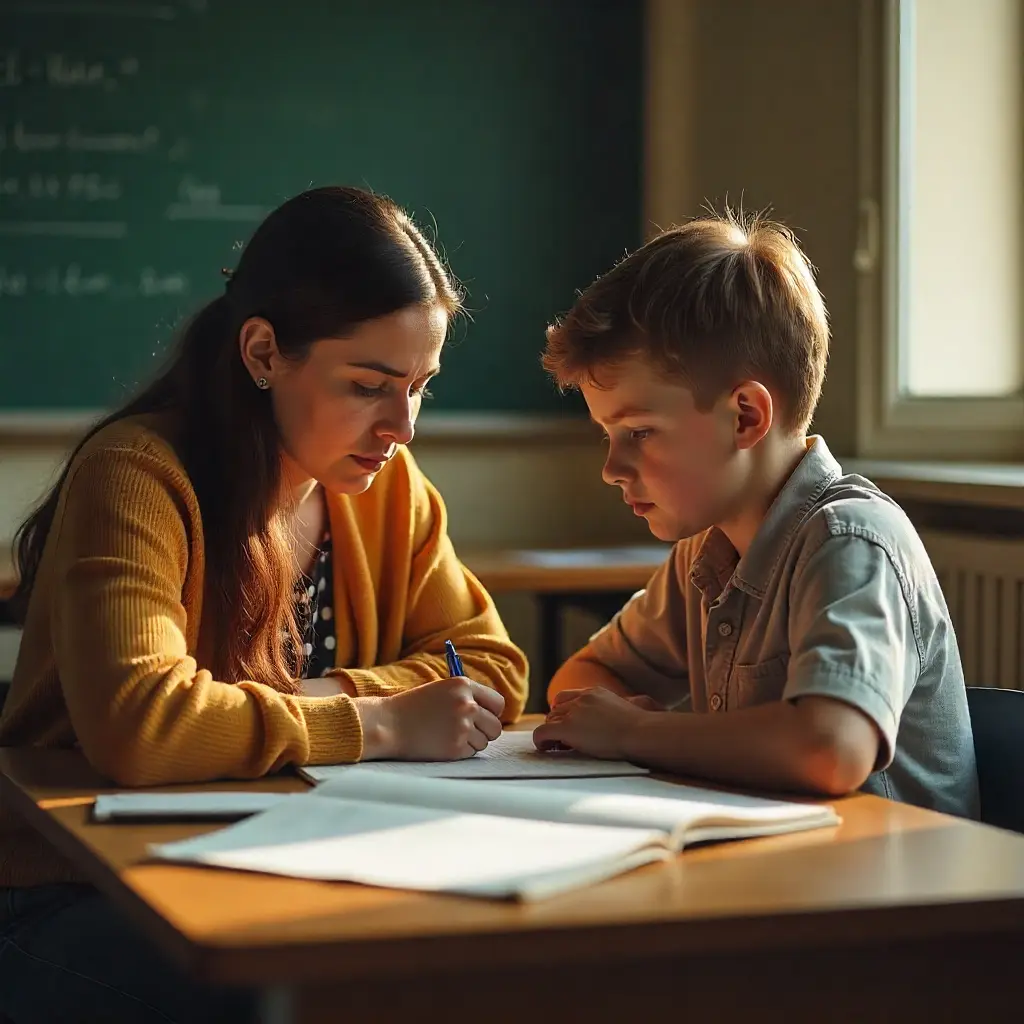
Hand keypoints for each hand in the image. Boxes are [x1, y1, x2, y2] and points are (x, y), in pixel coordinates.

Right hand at [359, 677, 504, 760]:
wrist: (389, 725)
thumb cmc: (413, 707)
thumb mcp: (441, 690)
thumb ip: (467, 697)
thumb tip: (492, 712)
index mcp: (463, 686)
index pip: (498, 703)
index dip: (492, 712)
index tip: (483, 717)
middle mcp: (467, 705)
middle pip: (495, 726)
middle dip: (485, 731)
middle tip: (468, 732)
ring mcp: (462, 727)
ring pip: (484, 742)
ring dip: (471, 742)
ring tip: (448, 735)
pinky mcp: (455, 748)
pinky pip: (471, 753)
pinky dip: (460, 751)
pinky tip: (441, 744)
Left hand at [533, 686, 649, 759]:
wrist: (640, 732)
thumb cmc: (642, 727)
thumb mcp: (629, 708)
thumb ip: (621, 707)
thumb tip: (641, 705)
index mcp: (595, 692)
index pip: (568, 697)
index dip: (563, 711)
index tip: (566, 725)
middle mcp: (582, 698)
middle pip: (556, 708)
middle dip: (556, 723)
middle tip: (561, 740)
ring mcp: (574, 712)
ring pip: (550, 720)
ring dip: (551, 733)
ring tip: (556, 747)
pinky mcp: (567, 727)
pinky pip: (543, 732)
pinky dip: (541, 741)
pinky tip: (545, 749)